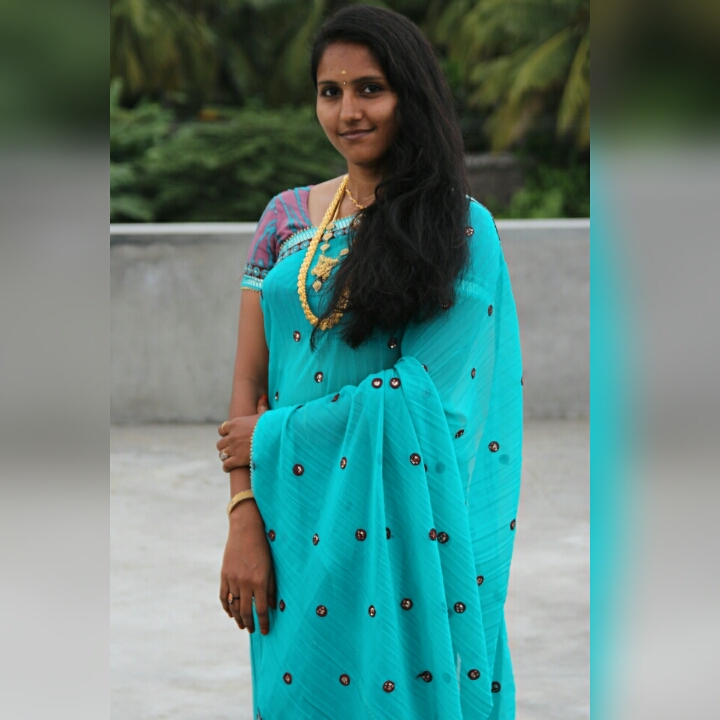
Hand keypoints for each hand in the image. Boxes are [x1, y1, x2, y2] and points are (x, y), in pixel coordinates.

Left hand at [217, 395, 269, 472]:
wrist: (273, 438)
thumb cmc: (270, 425)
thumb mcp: (265, 415)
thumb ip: (261, 407)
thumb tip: (262, 398)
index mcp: (235, 424)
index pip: (221, 429)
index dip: (225, 433)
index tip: (229, 435)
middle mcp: (231, 436)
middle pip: (220, 443)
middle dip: (224, 446)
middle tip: (230, 448)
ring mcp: (233, 448)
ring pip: (221, 454)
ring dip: (225, 456)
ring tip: (229, 458)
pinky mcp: (237, 459)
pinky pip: (226, 465)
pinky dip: (226, 467)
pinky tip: (228, 468)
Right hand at [219, 500, 276, 633]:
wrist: (246, 530)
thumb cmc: (264, 547)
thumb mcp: (271, 567)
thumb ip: (272, 587)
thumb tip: (273, 606)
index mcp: (260, 582)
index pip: (262, 609)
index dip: (263, 622)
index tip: (265, 632)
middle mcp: (245, 583)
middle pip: (246, 611)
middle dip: (250, 623)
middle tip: (253, 630)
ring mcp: (233, 579)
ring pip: (233, 606)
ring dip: (238, 618)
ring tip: (242, 624)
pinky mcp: (224, 575)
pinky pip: (224, 596)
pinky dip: (226, 607)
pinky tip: (230, 613)